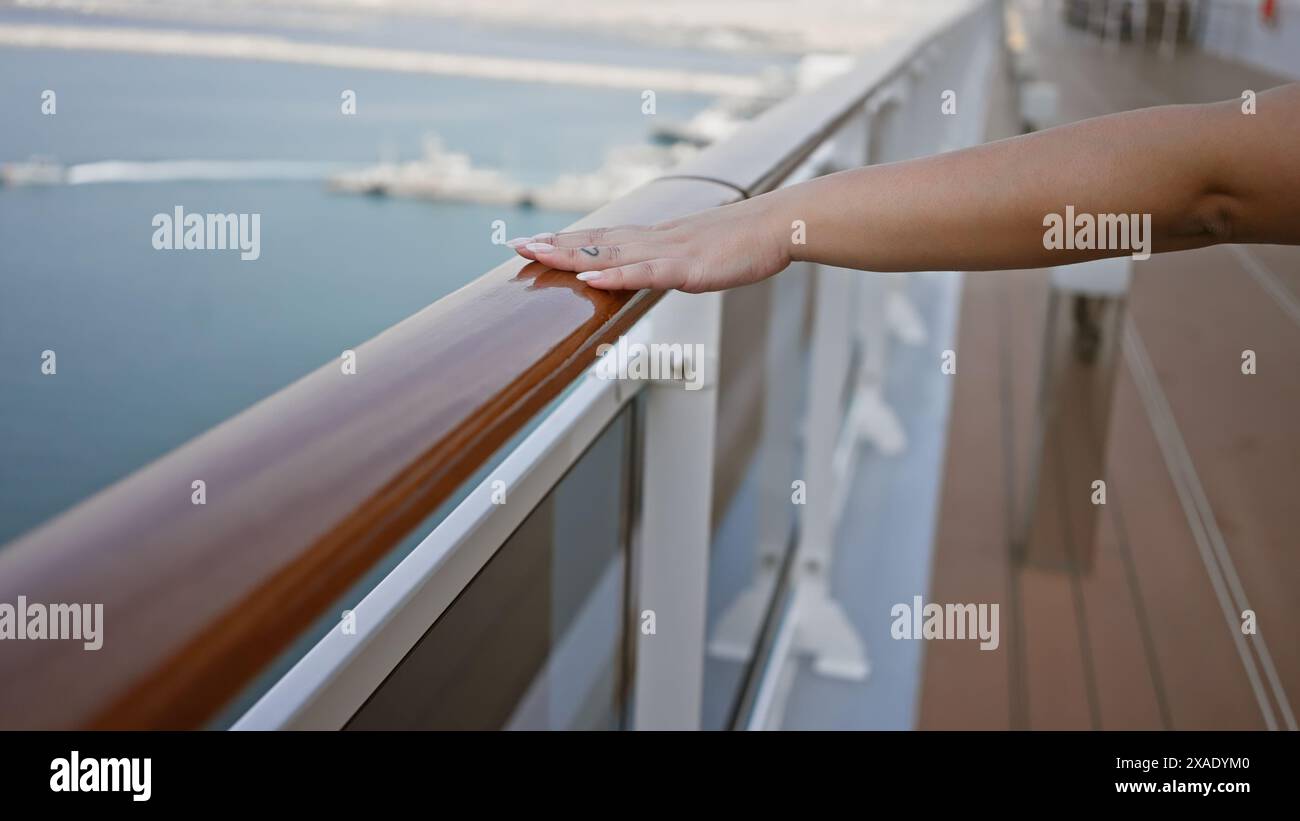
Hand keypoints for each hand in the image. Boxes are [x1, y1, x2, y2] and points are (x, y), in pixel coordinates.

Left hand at [507, 197, 790, 292]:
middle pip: (596, 242)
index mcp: (656, 239)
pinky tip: (590, 277)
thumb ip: (673, 262)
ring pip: (611, 254)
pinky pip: (645, 273)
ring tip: (535, 255)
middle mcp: (654, 241)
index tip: (533, 243)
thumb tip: (654, 271)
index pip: (602, 238)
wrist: (779, 224)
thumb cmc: (744, 242)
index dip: (567, 241)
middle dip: (554, 246)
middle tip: (514, 246)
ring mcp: (669, 253)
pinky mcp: (687, 268)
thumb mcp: (700, 253)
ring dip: (571, 255)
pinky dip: (615, 276)